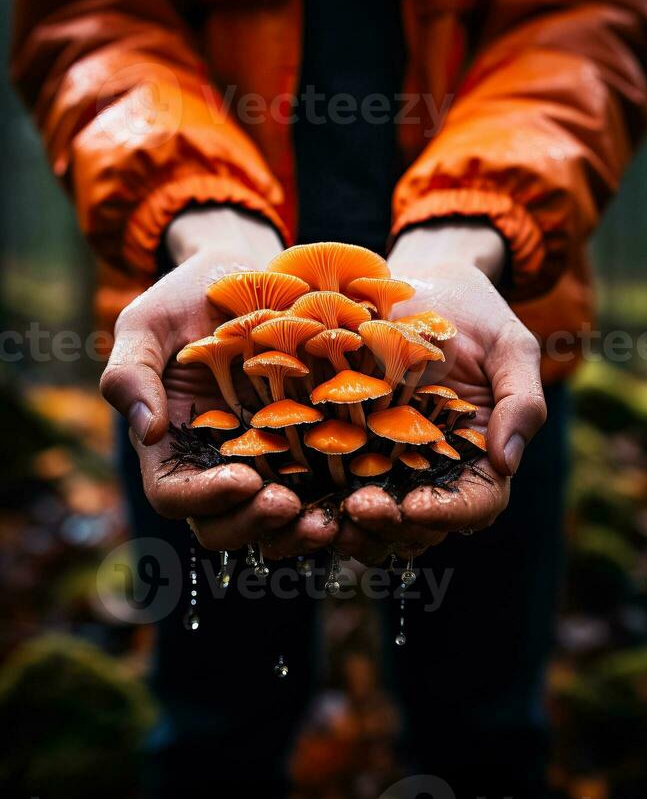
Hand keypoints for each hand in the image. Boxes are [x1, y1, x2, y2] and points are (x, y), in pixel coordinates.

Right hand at [100, 206, 337, 556]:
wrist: (253, 270)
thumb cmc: (190, 296)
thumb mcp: (149, 323)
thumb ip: (131, 373)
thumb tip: (146, 432)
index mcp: (171, 444)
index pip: (174, 494)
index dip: (205, 498)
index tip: (244, 479)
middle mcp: (218, 464)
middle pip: (225, 525)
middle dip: (256, 524)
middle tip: (290, 504)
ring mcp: (268, 459)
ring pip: (277, 521)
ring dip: (301, 529)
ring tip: (331, 517)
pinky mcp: (313, 446)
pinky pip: (324, 487)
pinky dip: (340, 501)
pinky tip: (364, 493)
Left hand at [338, 222, 546, 561]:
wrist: (420, 282)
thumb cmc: (475, 313)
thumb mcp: (511, 346)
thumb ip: (522, 402)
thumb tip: (508, 463)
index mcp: (479, 457)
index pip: (474, 503)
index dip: (447, 514)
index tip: (416, 505)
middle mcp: (432, 470)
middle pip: (417, 525)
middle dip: (390, 527)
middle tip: (361, 510)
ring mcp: (385, 461)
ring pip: (372, 517)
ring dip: (349, 526)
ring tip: (324, 514)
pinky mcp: (343, 444)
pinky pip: (330, 481)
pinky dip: (313, 496)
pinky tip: (291, 493)